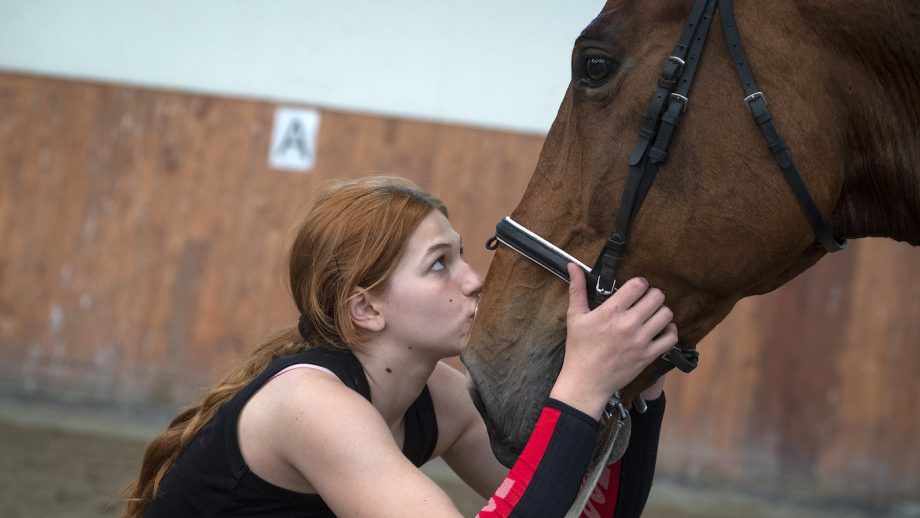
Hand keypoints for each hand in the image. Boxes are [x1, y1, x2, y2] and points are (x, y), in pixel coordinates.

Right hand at [549, 264, 677, 418]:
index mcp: (611, 311)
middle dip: (652, 296)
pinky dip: (669, 331)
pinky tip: (660, 330)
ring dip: (661, 312)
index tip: (635, 290)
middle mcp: (628, 323)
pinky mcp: (649, 355)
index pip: (638, 285)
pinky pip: (671, 337)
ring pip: (666, 315)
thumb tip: (572, 265)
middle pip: (657, 297)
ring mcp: (641, 340)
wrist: (586, 381)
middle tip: (645, 302)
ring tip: (652, 316)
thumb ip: (577, 289)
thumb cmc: (579, 348)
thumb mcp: (575, 316)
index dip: (639, 284)